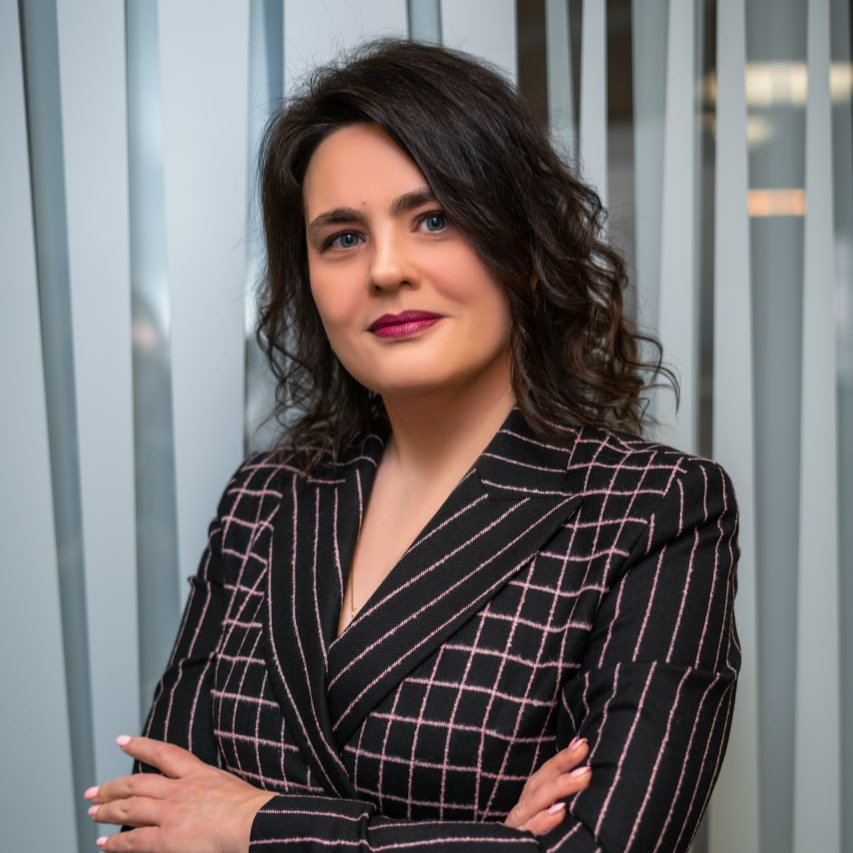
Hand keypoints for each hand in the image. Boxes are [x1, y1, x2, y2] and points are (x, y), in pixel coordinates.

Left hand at [84, 735, 275, 852]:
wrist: (254, 825)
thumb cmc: (251, 810)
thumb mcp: (229, 786)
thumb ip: (210, 786)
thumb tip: (204, 792)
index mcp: (198, 773)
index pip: (163, 753)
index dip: (139, 746)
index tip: (122, 741)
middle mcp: (180, 790)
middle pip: (137, 783)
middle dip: (112, 787)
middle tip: (94, 791)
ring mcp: (170, 813)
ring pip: (129, 808)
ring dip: (107, 811)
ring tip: (92, 813)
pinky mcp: (165, 839)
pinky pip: (133, 841)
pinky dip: (115, 843)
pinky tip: (104, 844)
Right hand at [504, 737, 590, 834]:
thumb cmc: (535, 842)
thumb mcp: (543, 819)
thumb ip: (558, 803)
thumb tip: (585, 781)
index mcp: (529, 803)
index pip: (545, 775)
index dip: (562, 758)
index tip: (581, 742)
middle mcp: (522, 812)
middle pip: (540, 784)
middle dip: (563, 765)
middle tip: (584, 750)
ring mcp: (519, 828)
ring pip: (536, 803)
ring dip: (561, 787)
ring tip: (584, 776)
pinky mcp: (519, 843)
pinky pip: (530, 832)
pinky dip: (544, 821)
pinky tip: (560, 812)